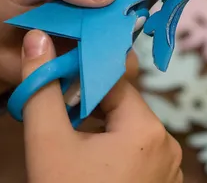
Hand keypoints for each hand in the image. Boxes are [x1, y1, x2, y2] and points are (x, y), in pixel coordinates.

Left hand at [0, 0, 138, 101]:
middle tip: (104, 39)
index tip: (136, 4)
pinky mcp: (91, 61)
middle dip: (124, 25)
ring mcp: (98, 31)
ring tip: (81, 58)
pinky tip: (79, 75)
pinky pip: (109, 69)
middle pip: (134, 9)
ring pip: (126, 43)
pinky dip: (99, 74)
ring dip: (110, 54)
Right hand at [21, 30, 182, 182]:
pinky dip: (112, 152)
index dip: (81, 75)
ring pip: (127, 131)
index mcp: (147, 128)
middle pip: (121, 107)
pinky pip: (136, 155)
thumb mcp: (47, 142)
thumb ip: (41, 87)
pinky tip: (87, 165)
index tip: (56, 75)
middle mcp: (168, 145)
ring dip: (97, 130)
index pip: (113, 81)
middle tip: (56, 115)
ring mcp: (169, 171)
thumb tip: (37, 37)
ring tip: (68, 143)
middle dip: (87, 107)